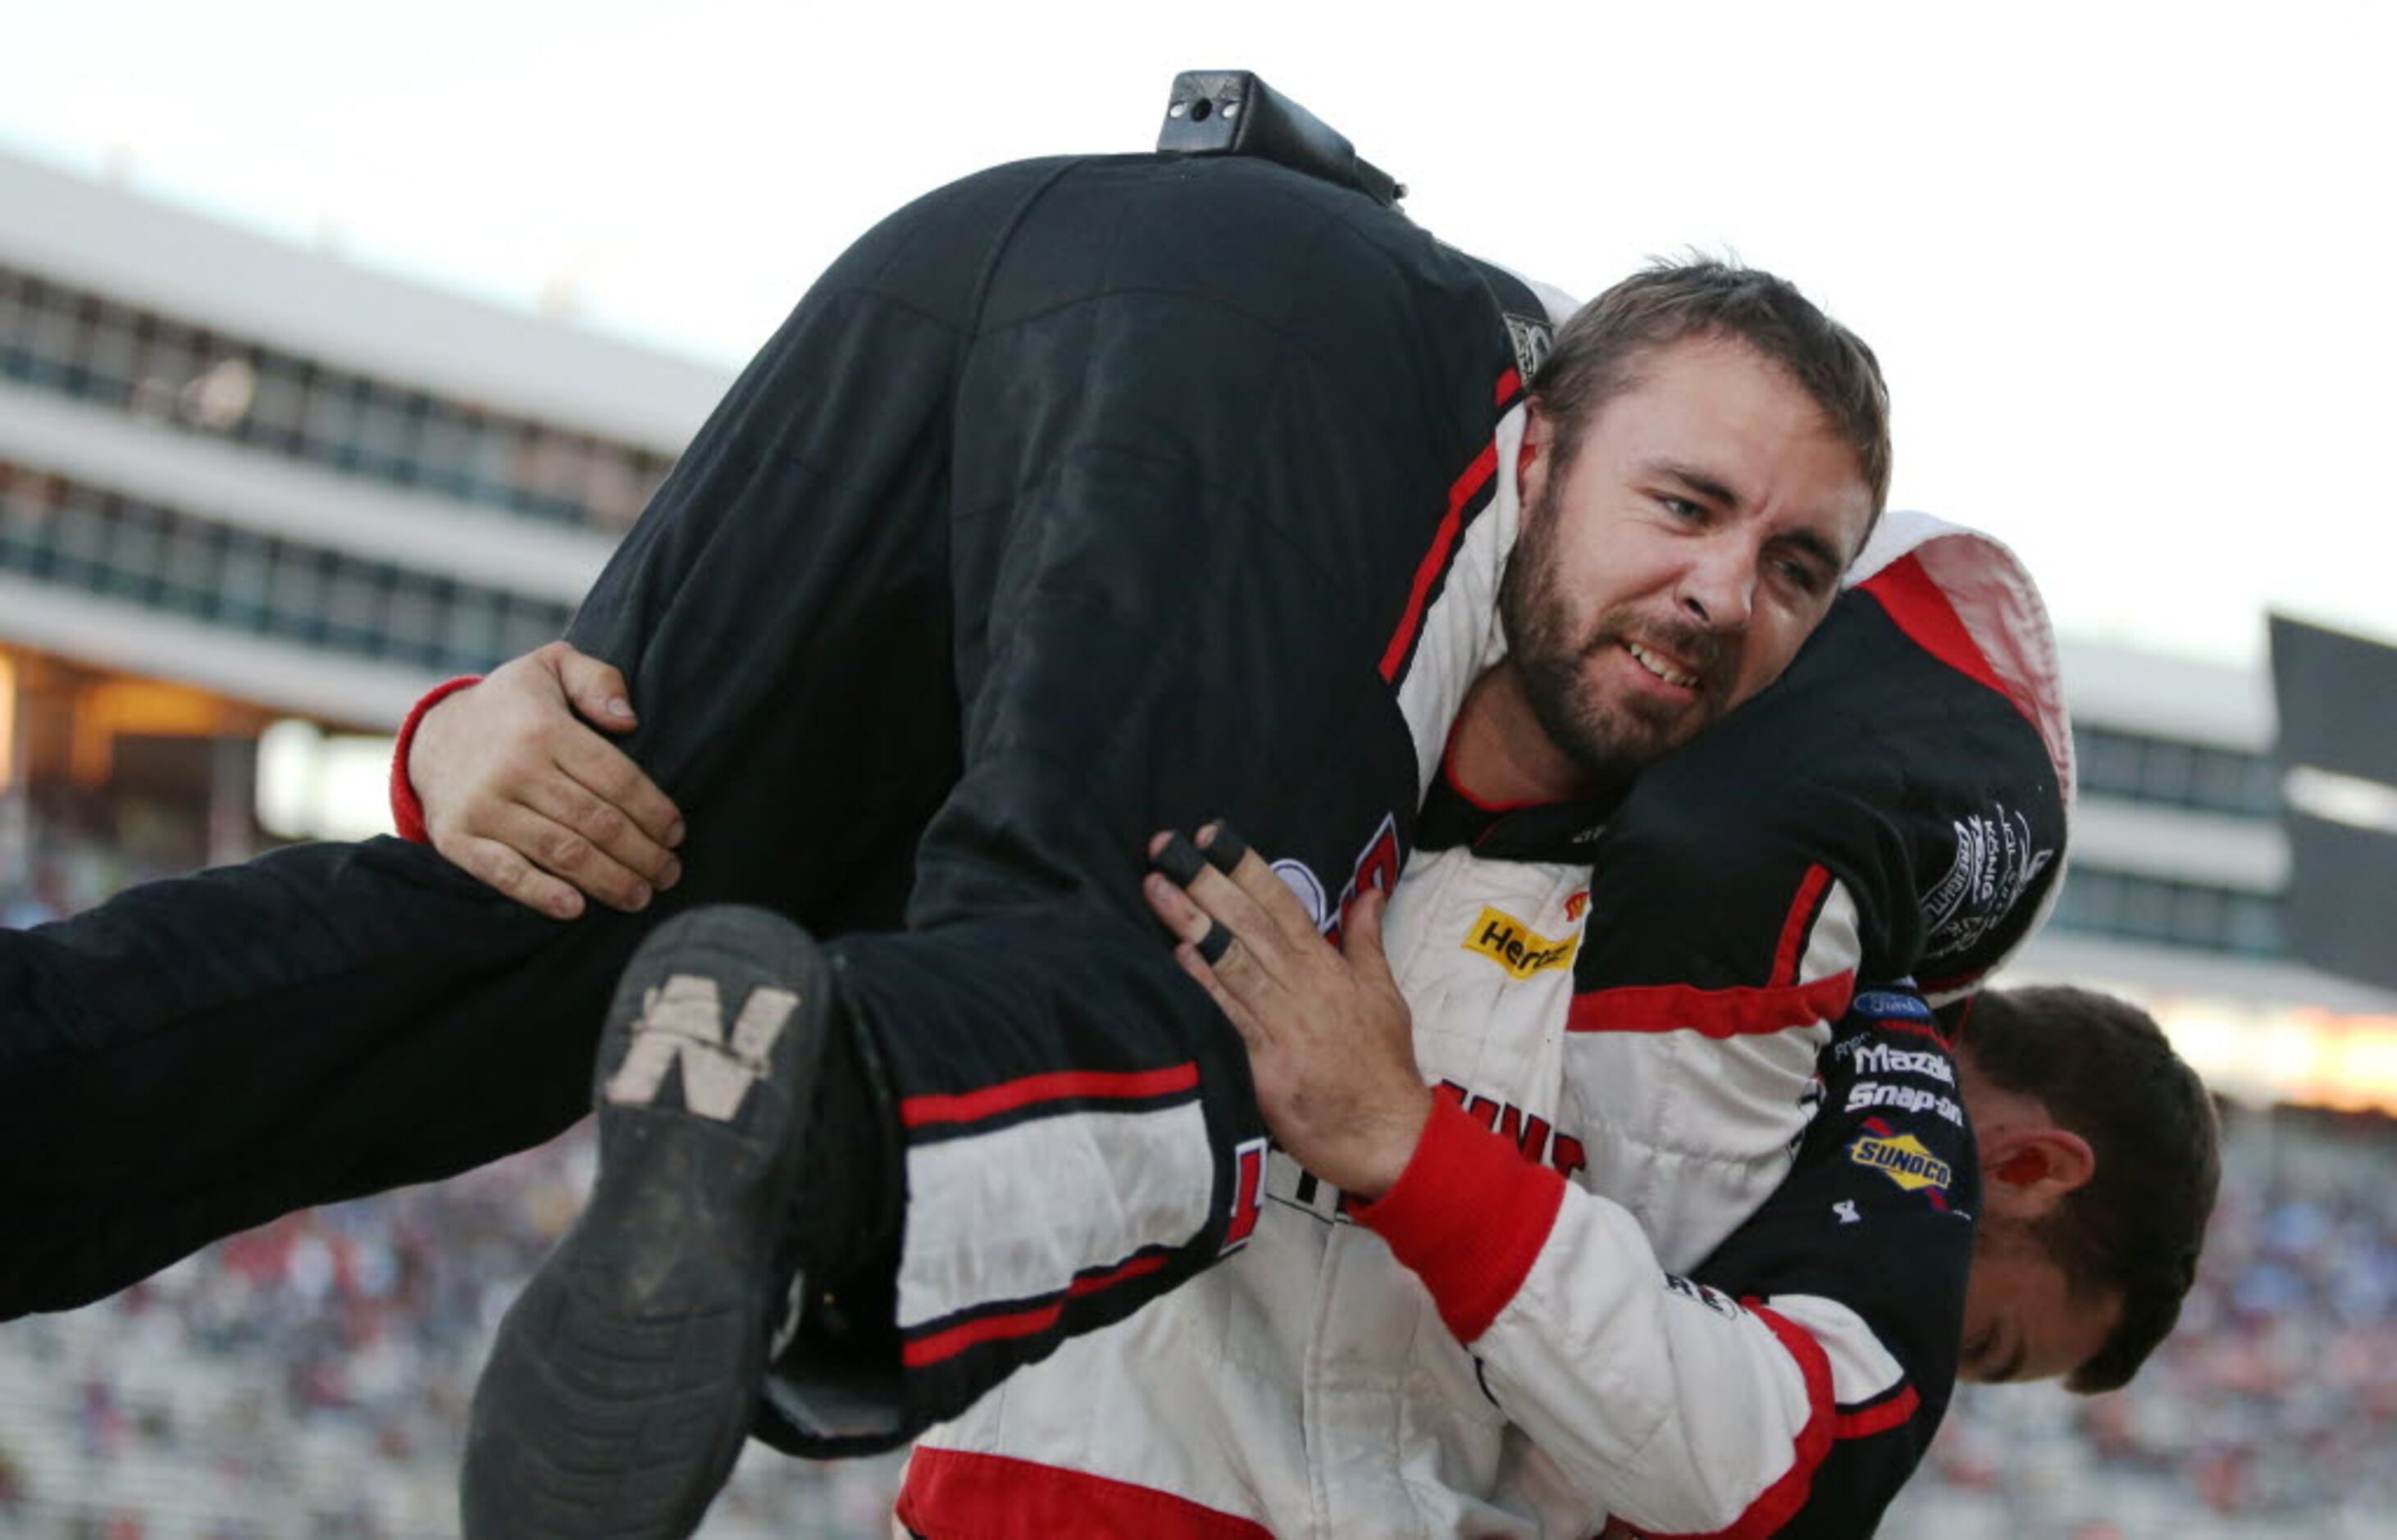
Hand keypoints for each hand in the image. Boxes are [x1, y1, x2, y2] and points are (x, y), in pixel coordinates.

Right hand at [409, 641, 684, 918]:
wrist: (431, 736)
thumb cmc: (512, 706)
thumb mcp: (551, 667)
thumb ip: (598, 680)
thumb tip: (628, 720)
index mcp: (544, 728)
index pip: (616, 778)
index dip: (654, 811)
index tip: (677, 834)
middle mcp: (513, 768)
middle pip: (596, 821)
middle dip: (642, 854)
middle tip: (669, 873)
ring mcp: (483, 807)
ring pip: (562, 852)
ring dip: (610, 880)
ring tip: (641, 896)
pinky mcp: (458, 839)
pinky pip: (506, 873)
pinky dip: (542, 894)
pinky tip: (577, 908)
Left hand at [1143, 823, 1431, 1200]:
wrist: (1387, 1136)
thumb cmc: (1382, 1066)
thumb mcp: (1383, 995)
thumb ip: (1365, 941)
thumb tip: (1368, 892)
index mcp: (1328, 968)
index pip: (1282, 905)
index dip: (1246, 868)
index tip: (1213, 835)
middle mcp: (1304, 988)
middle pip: (1249, 925)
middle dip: (1206, 882)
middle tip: (1165, 847)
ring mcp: (1283, 1026)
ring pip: (1233, 963)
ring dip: (1191, 923)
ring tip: (1156, 889)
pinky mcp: (1265, 1066)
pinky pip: (1229, 1017)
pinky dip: (1204, 986)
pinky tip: (1175, 958)